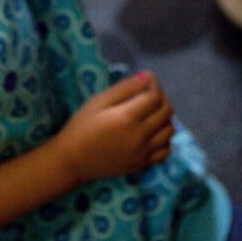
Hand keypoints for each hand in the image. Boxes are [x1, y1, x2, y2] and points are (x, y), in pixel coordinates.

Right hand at [51, 71, 174, 183]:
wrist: (72, 160)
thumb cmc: (81, 127)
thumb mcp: (98, 102)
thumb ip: (124, 88)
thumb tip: (146, 77)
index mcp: (127, 118)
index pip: (155, 96)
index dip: (154, 83)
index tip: (147, 78)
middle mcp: (139, 136)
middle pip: (166, 111)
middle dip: (161, 97)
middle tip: (148, 93)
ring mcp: (143, 153)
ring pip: (170, 130)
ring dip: (164, 117)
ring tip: (150, 112)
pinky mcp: (142, 164)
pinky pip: (165, 150)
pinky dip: (164, 138)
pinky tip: (152, 132)